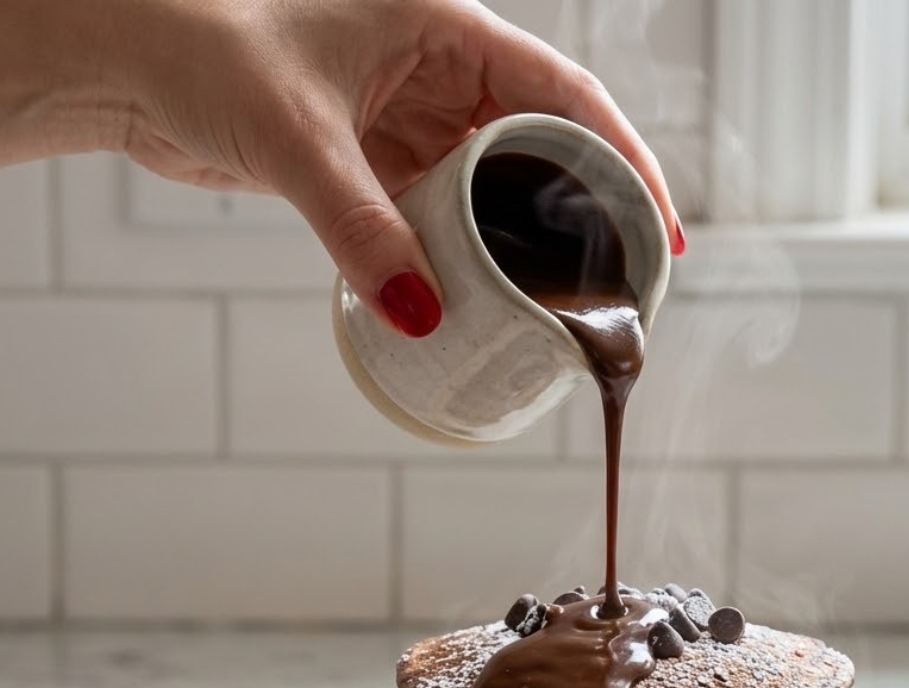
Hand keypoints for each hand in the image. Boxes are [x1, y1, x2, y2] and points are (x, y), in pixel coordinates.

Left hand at [0, 0, 681, 334]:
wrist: (127, 63)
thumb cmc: (198, 48)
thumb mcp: (296, 137)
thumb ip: (361, 226)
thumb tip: (424, 314)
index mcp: (445, 28)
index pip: (566, 96)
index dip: (623, 160)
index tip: (657, 225)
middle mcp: (439, 71)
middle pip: (544, 147)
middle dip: (586, 212)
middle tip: (621, 280)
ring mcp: (410, 118)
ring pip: (495, 187)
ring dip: (525, 241)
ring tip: (565, 300)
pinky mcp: (379, 161)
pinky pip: (444, 212)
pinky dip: (466, 253)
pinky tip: (485, 293)